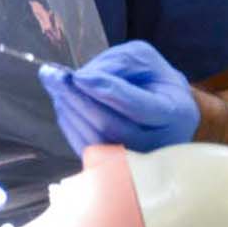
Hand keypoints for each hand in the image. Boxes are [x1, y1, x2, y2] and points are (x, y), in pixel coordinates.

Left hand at [39, 40, 199, 154]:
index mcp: (174, 113)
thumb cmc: (155, 82)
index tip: (78, 75)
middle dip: (78, 100)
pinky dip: (70, 124)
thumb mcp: (145, 60)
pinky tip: (63, 103)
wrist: (166, 113)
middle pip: (112, 127)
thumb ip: (118, 63)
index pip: (138, 106)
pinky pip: (86, 148)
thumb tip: (83, 78)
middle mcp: (158, 143)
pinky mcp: (115, 167)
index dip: (106, 90)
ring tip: (55, 85)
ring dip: (70, 111)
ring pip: (95, 141)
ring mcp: (136, 161)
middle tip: (53, 77)